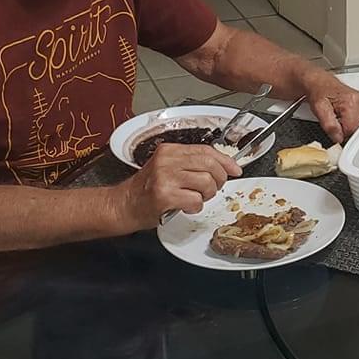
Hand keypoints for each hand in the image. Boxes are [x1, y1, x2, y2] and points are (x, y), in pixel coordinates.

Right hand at [116, 142, 241, 228]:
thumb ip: (191, 164)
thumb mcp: (167, 167)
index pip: (206, 151)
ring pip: (206, 183)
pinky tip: (185, 207)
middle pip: (210, 165)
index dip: (225, 161)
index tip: (235, 169)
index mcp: (169, 151)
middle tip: (213, 188)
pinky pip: (196, 201)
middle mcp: (167, 161)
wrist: (122, 205)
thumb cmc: (147, 189)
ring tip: (195, 198)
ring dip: (206, 195)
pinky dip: (195, 207)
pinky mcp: (164, 196)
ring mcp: (165, 178)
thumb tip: (223, 166)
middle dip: (219, 179)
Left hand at [303, 71, 358, 142]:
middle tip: (340, 122)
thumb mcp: (318, 109)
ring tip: (345, 119)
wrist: (323, 84)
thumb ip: (329, 126)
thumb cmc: (320, 94)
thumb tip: (339, 139)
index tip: (336, 130)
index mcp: (351, 102)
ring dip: (356, 128)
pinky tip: (353, 118)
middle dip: (350, 131)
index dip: (342, 134)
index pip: (351, 130)